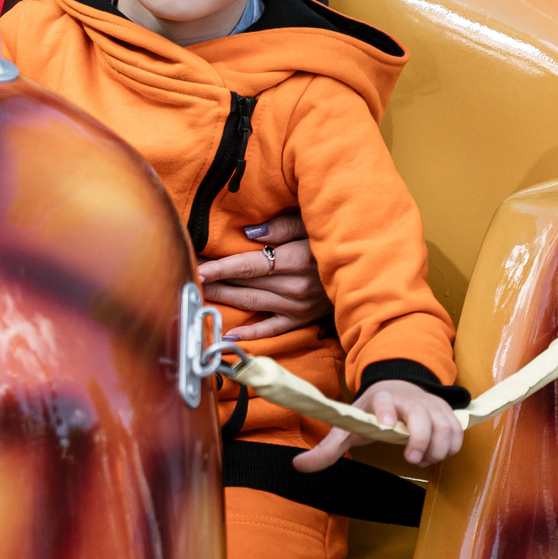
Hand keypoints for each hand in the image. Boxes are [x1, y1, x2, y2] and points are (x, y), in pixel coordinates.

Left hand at [198, 211, 326, 339]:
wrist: (369, 274)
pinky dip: (250, 334)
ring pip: (251, 304)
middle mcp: (293, 287)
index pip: (247, 265)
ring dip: (224, 300)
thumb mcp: (313, 224)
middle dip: (214, 282)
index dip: (219, 267)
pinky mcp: (302, 320)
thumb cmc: (336, 242)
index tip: (196, 267)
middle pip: (244, 285)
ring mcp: (297, 307)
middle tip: (188, 277)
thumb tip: (249, 231)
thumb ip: (282, 226)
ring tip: (200, 295)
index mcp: (295, 261)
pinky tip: (229, 334)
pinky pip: (272, 330)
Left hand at [292, 379, 463, 472]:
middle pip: (421, 416)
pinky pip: (458, 432)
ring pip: (444, 427)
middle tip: (410, 458)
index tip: (384, 425)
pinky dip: (450, 448)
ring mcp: (430, 404)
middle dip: (420, 439)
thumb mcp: (349, 427)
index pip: (383, 400)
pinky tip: (434, 456)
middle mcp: (408, 399)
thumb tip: (298, 466)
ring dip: (436, 449)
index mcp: (381, 399)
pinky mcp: (447, 412)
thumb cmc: (372, 413)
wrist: (399, 388)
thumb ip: (327, 448)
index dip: (384, 410)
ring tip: (420, 459)